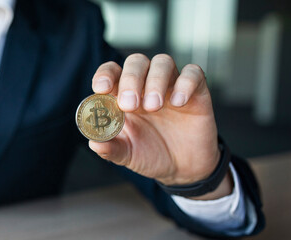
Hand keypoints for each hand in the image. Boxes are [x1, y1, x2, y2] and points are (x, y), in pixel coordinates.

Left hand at [89, 54, 231, 199]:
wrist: (183, 169)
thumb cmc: (150, 154)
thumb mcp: (127, 155)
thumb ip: (110, 148)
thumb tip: (94, 143)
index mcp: (123, 95)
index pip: (112, 71)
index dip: (105, 74)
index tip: (102, 89)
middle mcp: (145, 84)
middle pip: (136, 62)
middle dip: (130, 79)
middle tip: (130, 105)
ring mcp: (171, 85)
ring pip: (162, 62)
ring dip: (155, 80)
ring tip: (153, 107)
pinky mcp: (196, 91)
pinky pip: (193, 73)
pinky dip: (185, 83)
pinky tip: (179, 103)